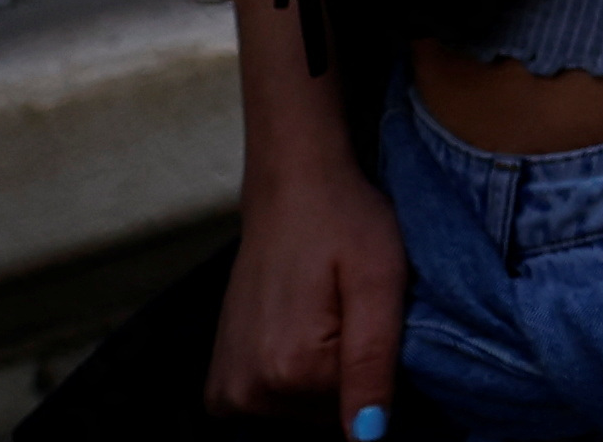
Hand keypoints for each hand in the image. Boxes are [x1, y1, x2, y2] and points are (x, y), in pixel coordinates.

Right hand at [209, 153, 407, 428]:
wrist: (291, 187)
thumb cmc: (344, 220)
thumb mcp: (380, 281)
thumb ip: (373, 363)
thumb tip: (367, 439)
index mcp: (289, 370)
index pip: (360, 415)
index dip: (383, 375)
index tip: (379, 326)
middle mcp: (246, 391)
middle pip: (327, 419)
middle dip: (349, 377)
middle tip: (352, 315)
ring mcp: (226, 391)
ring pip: (303, 414)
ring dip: (323, 377)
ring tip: (327, 316)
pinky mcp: (220, 385)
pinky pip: (271, 406)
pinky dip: (294, 381)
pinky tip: (300, 331)